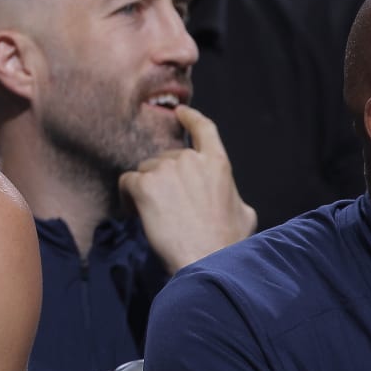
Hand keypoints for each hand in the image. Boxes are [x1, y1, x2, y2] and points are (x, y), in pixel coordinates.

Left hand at [118, 104, 256, 272]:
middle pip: (166, 158)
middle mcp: (191, 160)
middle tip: (165, 207)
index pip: (204, 129)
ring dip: (145, 189)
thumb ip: (230, 193)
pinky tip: (136, 215)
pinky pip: (127, 182)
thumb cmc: (227, 243)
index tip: (180, 111)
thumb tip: (227, 197)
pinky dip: (127, 197)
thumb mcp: (243, 212)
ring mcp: (167, 170)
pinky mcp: (145, 185)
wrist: (206, 259)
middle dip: (162, 179)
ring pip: (145, 170)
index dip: (190, 118)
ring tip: (153, 215)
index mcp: (218, 163)